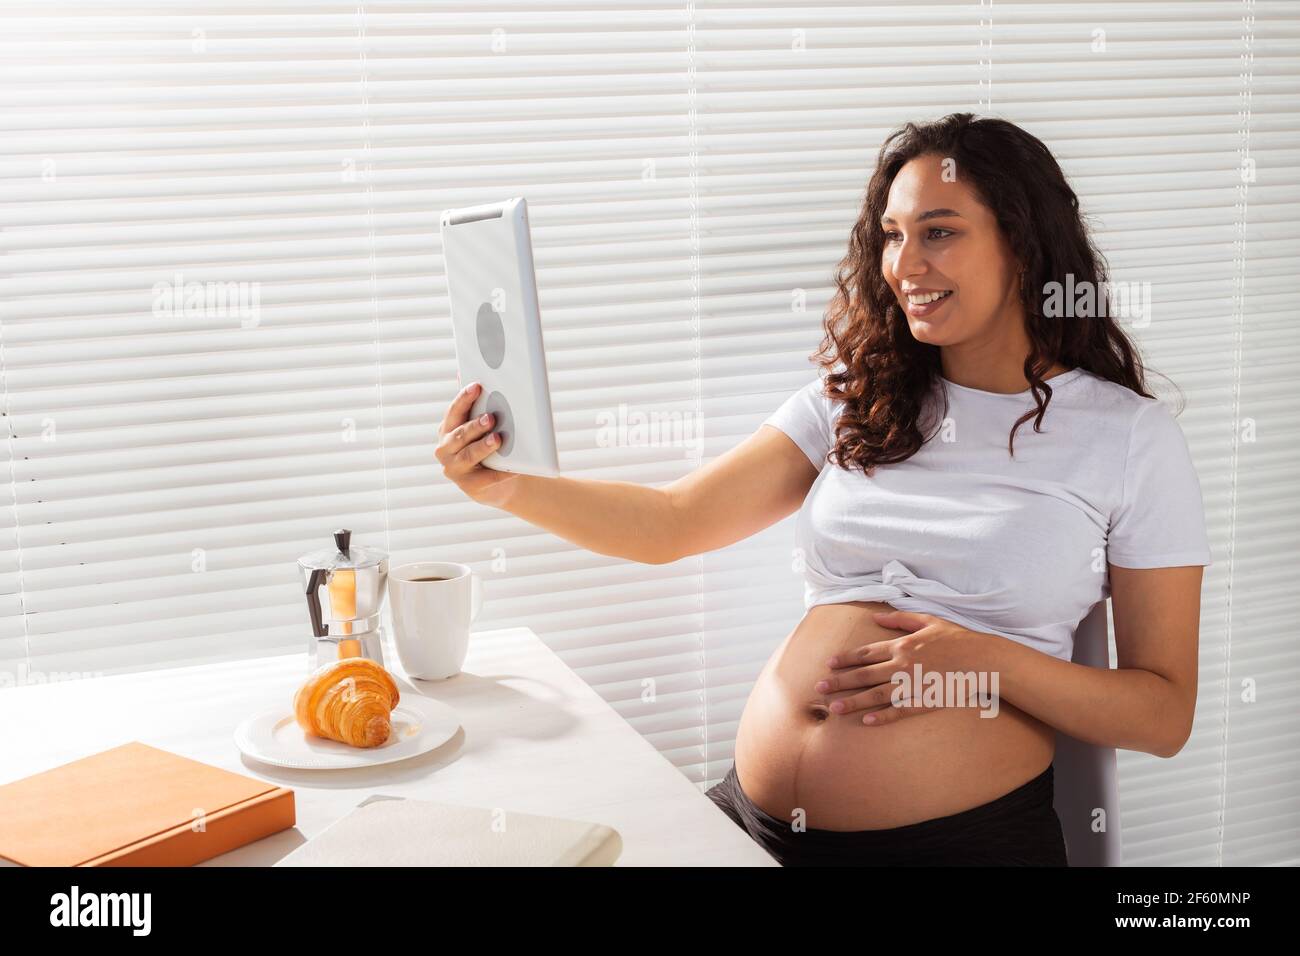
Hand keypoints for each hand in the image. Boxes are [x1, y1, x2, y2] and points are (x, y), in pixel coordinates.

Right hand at [436, 380, 517, 507]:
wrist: (495, 483)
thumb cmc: (488, 447)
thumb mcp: (480, 427)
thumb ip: (476, 405)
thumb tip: (466, 373)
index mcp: (447, 429)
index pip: (454, 411)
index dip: (464, 398)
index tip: (477, 386)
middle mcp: (445, 448)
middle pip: (459, 434)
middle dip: (475, 425)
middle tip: (491, 417)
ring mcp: (454, 468)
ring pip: (468, 455)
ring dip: (483, 446)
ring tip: (498, 439)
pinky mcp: (469, 486)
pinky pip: (486, 478)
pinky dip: (501, 472)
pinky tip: (514, 467)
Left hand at [814, 609, 987, 724]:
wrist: (984, 659)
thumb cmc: (957, 638)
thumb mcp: (928, 621)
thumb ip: (900, 619)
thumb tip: (876, 616)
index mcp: (902, 645)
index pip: (866, 653)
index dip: (846, 659)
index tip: (829, 664)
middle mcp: (902, 665)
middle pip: (864, 675)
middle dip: (840, 681)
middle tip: (819, 688)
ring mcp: (913, 685)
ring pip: (876, 695)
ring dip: (853, 702)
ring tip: (833, 709)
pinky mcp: (925, 701)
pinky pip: (900, 710)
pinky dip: (883, 717)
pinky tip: (867, 722)